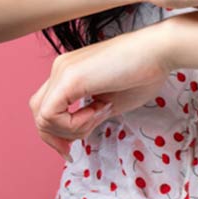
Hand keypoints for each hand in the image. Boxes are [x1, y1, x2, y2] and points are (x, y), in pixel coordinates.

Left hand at [28, 24, 169, 162]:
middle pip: (38, 113)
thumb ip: (89, 116)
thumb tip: (75, 135)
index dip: (57, 133)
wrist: (159, 50)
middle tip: (78, 145)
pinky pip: (51, 115)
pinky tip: (99, 111)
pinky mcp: (69, 77)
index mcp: (69, 71)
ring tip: (101, 114)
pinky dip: (73, 124)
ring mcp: (62, 70)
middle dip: (56, 137)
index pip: (46, 107)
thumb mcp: (109, 103)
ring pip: (42, 117)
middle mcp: (61, 68)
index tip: (72, 148)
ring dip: (71, 129)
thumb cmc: (143, 73)